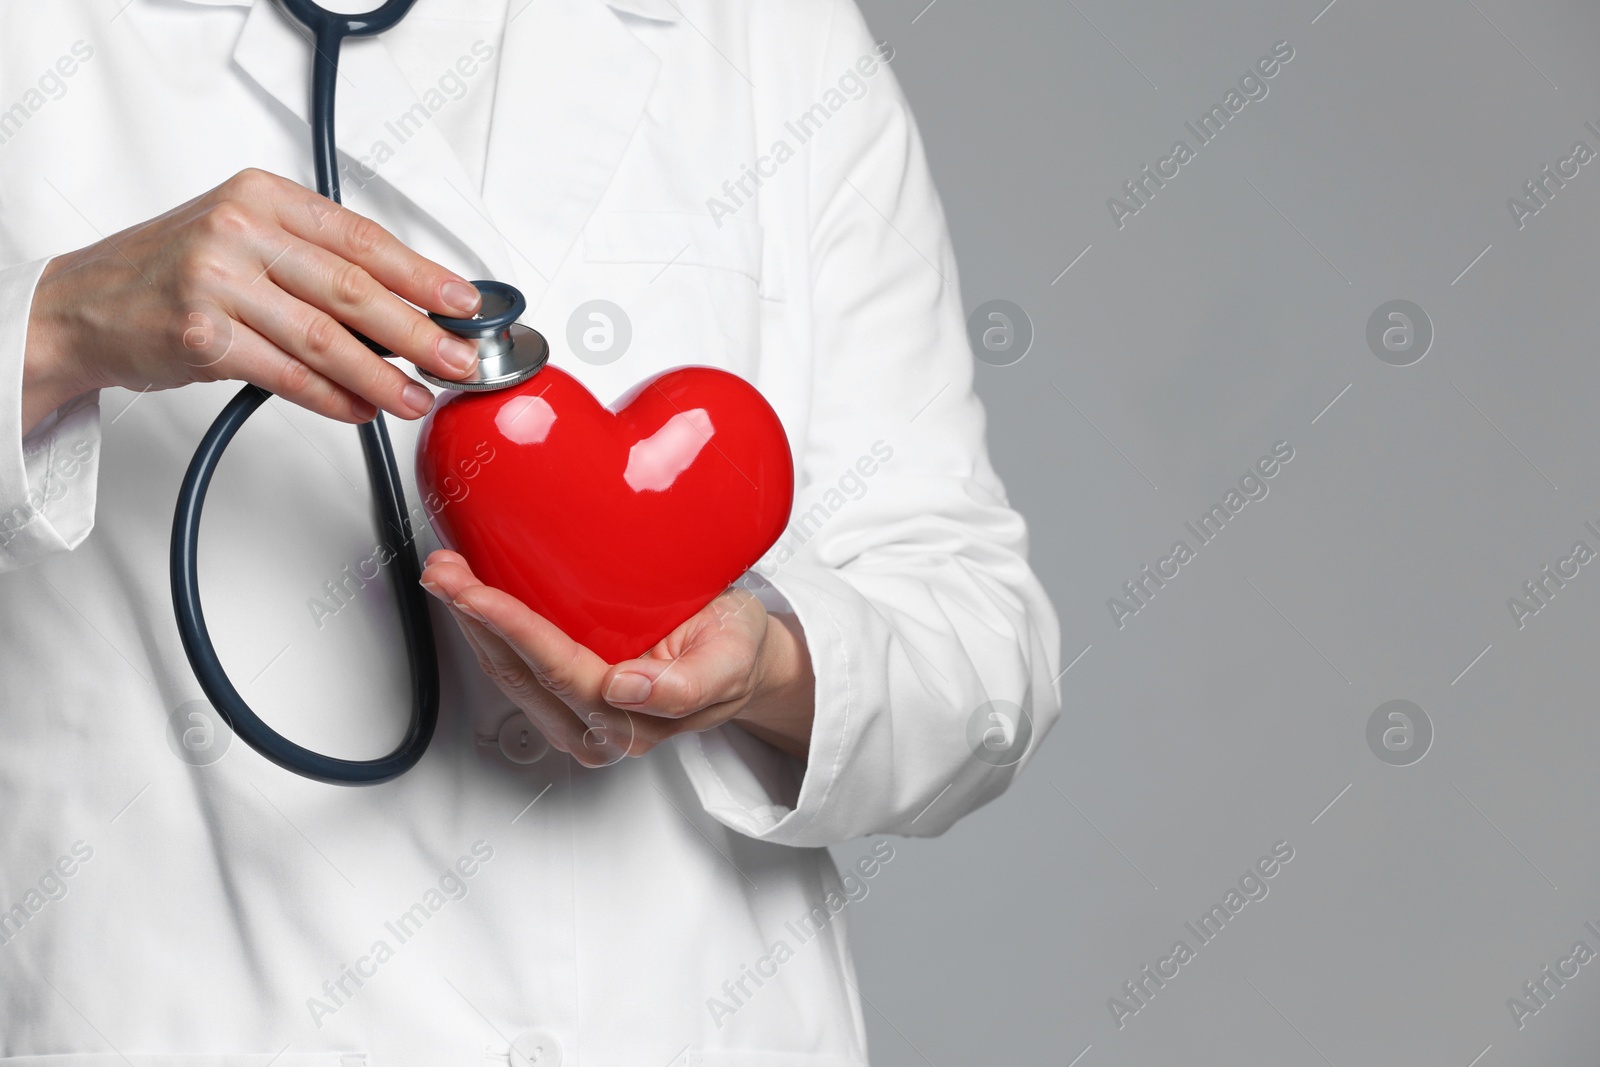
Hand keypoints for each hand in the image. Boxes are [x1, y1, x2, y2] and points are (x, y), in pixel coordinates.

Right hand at [23, 168, 483, 434]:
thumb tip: (406, 305)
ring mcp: (217, 281)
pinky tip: (360, 409)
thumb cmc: (172, 270)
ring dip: (381, 376)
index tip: (463, 303)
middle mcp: (240, 230)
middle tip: (457, 359)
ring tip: (416, 398)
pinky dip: (332, 398)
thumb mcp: (244, 237)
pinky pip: (287, 375)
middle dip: (418, 332)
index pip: (362, 238)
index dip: (422, 275)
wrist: (80, 304)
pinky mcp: (201, 335)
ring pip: (325, 338)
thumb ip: (316, 261)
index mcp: (263, 196)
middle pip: (353, 289)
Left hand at [420, 550, 815, 766]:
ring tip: (446, 575)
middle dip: (474, 620)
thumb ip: (687, 685)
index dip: (513, 629)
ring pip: (507, 673)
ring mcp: (574, 719)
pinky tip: (471, 597)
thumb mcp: (732, 657)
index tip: (477, 593)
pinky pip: (514, 668)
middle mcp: (596, 730)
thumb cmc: (735, 651)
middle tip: (443, 571)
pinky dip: (487, 629)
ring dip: (471, 623)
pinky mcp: (562, 702)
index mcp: (634, 722)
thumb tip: (625, 690)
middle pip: (519, 674)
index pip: (558, 671)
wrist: (742, 660)